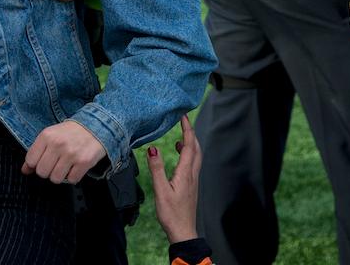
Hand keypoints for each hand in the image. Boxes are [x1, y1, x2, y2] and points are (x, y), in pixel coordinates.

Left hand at [21, 119, 106, 183]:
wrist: (94, 127)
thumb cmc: (69, 133)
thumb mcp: (49, 136)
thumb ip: (35, 152)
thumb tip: (25, 170)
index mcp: (46, 136)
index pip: (30, 160)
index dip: (35, 165)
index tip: (41, 162)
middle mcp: (57, 144)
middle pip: (42, 172)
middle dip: (47, 171)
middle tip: (54, 164)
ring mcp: (71, 154)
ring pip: (55, 178)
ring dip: (60, 176)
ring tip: (65, 166)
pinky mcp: (84, 162)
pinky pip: (71, 180)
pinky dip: (73, 177)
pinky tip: (74, 167)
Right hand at [146, 114, 200, 243]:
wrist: (183, 231)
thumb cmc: (171, 213)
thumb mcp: (160, 190)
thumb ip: (156, 169)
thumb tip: (153, 149)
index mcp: (185, 174)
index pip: (189, 147)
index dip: (187, 130)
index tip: (183, 117)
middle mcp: (192, 175)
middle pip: (197, 150)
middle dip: (191, 134)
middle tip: (184, 122)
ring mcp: (193, 181)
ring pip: (196, 157)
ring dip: (191, 144)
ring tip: (181, 136)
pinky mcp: (190, 186)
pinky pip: (192, 165)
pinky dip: (188, 154)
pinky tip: (179, 156)